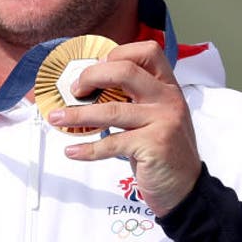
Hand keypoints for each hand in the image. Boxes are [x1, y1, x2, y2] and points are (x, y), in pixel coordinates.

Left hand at [46, 40, 201, 215]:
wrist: (185, 188)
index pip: (147, 52)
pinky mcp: (153, 146)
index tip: (97, 68)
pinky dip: (87, 149)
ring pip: (111, 110)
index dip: (118, 54)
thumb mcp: (156, 117)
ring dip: (77, 115)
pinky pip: (111, 143)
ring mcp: (163, 121)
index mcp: (167, 87)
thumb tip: (90, 89)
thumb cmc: (164, 151)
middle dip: (92, 76)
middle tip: (75, 91)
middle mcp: (168, 99)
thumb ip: (135, 100)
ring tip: (56, 118)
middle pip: (125, 71)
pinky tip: (72, 151)